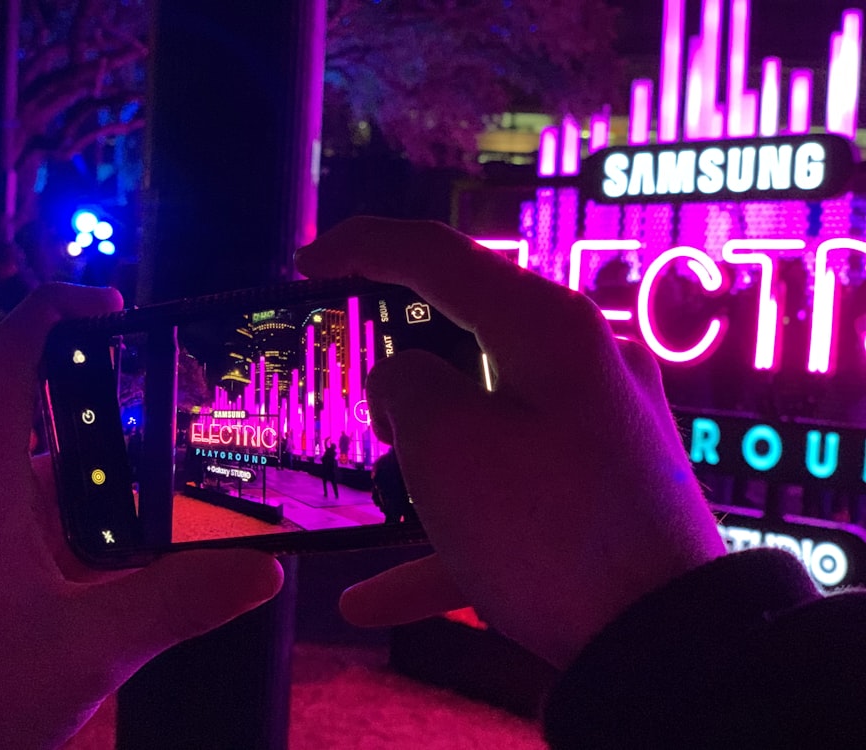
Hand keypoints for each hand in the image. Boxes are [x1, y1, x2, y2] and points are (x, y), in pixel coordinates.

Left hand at [0, 284, 282, 748]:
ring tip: (196, 512)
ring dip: (126, 498)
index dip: (56, 311)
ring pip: (66, 489)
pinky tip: (151, 571)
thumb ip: (178, 603)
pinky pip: (56, 533)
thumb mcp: (84, 648)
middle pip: (63, 428)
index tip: (115, 302)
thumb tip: (262, 570)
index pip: (8, 360)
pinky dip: (105, 539)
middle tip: (204, 437)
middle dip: (134, 431)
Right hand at [295, 217, 724, 668]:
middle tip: (352, 398)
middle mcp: (581, 361)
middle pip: (464, 336)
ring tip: (373, 501)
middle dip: (397, 370)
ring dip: (419, 464)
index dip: (360, 248)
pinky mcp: (602, 488)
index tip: (305, 264)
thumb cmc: (547, 529)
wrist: (668, 647)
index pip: (436, 254)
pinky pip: (509, 496)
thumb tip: (407, 380)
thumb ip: (403, 385)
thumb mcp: (445, 443)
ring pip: (481, 423)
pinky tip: (376, 596)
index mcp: (545, 325)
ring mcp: (597, 427)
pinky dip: (448, 534)